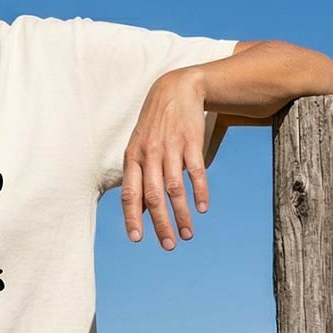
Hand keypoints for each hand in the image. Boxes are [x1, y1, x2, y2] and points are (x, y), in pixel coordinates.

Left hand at [121, 68, 208, 250]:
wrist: (177, 87)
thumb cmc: (156, 124)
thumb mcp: (140, 147)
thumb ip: (139, 177)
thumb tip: (139, 210)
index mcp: (133, 157)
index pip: (130, 192)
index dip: (132, 216)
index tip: (137, 239)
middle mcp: (149, 154)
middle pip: (153, 196)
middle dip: (161, 224)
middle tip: (169, 245)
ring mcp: (170, 147)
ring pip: (174, 188)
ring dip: (182, 214)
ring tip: (188, 234)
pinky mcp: (191, 141)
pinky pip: (195, 171)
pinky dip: (199, 192)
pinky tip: (202, 208)